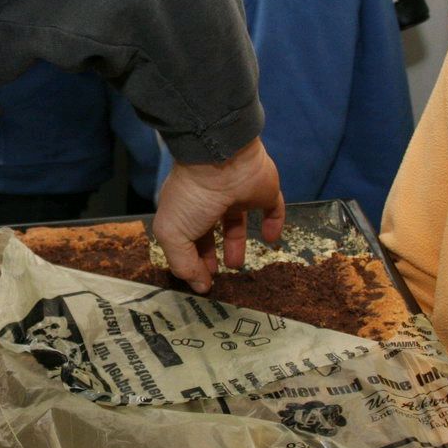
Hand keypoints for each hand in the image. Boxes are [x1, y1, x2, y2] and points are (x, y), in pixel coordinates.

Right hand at [152, 137, 284, 292]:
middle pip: (210, 231)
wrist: (224, 161)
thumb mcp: (173, 235)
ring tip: (237, 265)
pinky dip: (273, 223)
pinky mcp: (263, 191)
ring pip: (237, 222)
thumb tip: (199, 286)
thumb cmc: (193, 197)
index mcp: (185, 209)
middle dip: (210, 253)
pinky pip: (272, 209)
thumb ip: (183, 264)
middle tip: (216, 275)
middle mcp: (210, 202)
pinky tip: (270, 238)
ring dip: (237, 243)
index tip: (201, 280)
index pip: (186, 236)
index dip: (192, 258)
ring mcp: (237, 195)